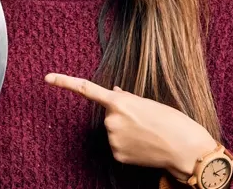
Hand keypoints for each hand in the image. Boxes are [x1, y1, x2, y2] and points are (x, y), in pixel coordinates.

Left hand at [44, 73, 216, 179]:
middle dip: (122, 114)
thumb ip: (126, 98)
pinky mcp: (117, 155)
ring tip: (148, 132)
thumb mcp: (149, 102)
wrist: (185, 149)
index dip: (64, 82)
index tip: (47, 77)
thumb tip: (113, 93)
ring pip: (114, 130)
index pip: (85, 88)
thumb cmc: (172, 121)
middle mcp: (111, 120)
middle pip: (109, 114)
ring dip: (127, 130)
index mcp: (119, 102)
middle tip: (145, 119)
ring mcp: (113, 139)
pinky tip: (144, 145)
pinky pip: (118, 145)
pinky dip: (129, 144)